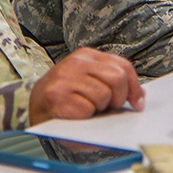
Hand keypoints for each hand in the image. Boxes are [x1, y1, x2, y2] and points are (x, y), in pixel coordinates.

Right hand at [28, 47, 144, 124]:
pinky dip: (85, 117)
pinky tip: (74, 115)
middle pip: (117, 78)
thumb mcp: (91, 84)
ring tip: (86, 109)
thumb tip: (139, 99)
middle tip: (106, 107)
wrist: (33, 108)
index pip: (123, 66)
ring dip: (98, 109)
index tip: (137, 103)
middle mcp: (76, 62)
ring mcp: (65, 77)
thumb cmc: (68, 99)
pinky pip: (87, 109)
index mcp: (87, 56)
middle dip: (118, 99)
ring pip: (103, 95)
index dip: (134, 87)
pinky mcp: (57, 96)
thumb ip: (114, 85)